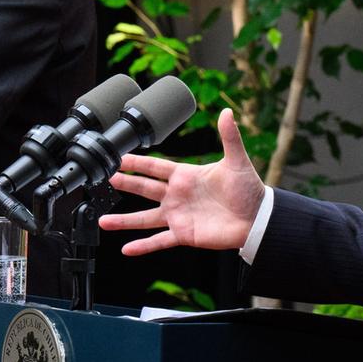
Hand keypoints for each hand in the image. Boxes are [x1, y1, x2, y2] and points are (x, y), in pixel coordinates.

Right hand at [100, 108, 266, 255]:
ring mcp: (178, 216)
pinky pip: (159, 241)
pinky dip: (143, 246)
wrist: (257, 219)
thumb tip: (228, 112)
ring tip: (104, 221)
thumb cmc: (249, 190)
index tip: (119, 158)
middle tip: (107, 178)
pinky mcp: (184, 234)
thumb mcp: (237, 161)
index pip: (155, 167)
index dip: (137, 163)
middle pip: (144, 189)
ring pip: (145, 218)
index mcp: (186, 175)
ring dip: (124, 221)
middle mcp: (177, 195)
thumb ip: (229, 137)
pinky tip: (126, 249)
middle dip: (126, 184)